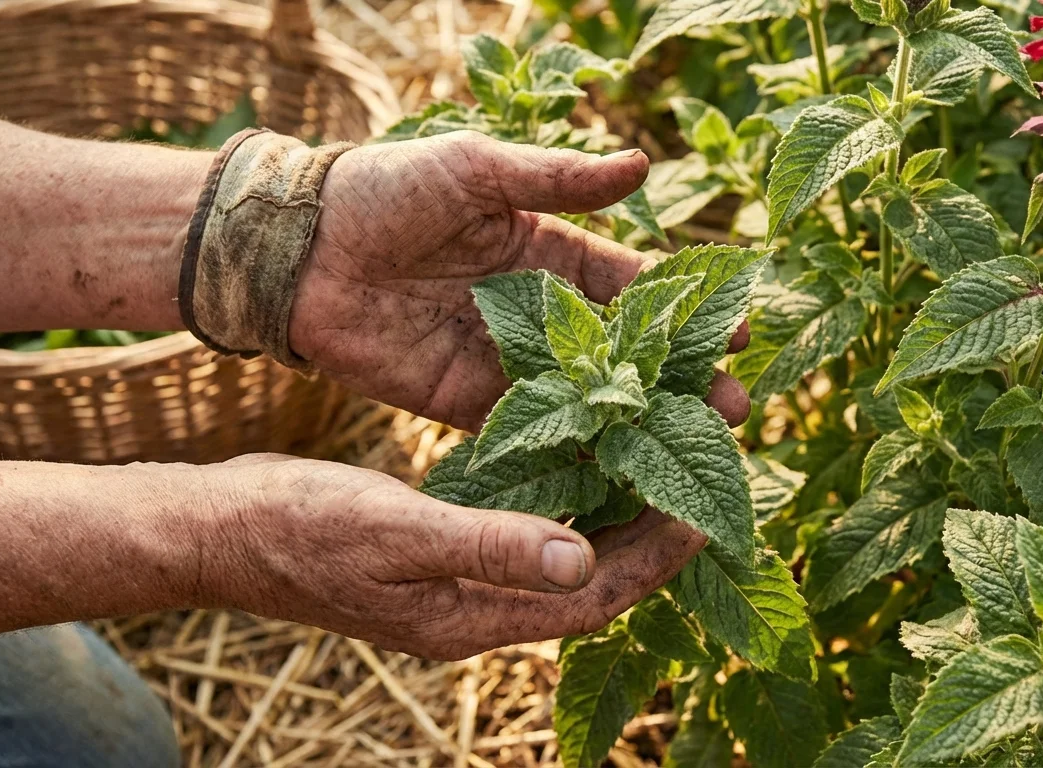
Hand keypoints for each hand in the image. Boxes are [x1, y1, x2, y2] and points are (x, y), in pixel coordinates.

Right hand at [211, 455, 706, 659]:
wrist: (222, 529)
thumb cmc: (296, 527)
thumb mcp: (394, 530)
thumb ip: (486, 546)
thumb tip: (582, 560)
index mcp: (469, 618)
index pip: (590, 601)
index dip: (653, 561)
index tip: (703, 513)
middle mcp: (473, 610)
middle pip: (587, 582)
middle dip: (647, 537)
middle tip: (697, 475)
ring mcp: (455, 584)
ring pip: (558, 556)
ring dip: (609, 515)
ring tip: (655, 459)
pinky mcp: (440, 550)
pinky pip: (521, 532)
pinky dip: (559, 500)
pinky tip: (578, 457)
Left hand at [287, 131, 749, 429]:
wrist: (299, 250)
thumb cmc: (387, 189)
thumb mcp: (476, 170)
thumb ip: (557, 179)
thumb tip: (643, 164)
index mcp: (548, 250)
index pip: (634, 283)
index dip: (687, 307)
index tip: (743, 328)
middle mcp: (537, 311)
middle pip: (622, 352)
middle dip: (678, 379)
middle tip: (735, 411)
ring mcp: (504, 361)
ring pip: (585, 398)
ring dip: (636, 423)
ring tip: (691, 450)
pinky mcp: (465, 403)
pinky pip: (527, 431)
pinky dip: (569, 451)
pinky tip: (615, 475)